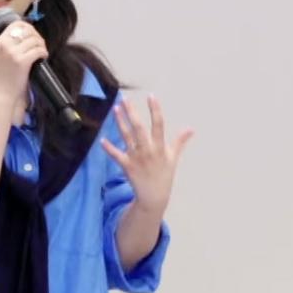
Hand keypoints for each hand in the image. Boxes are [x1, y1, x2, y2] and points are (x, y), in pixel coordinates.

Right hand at [0, 21, 47, 102]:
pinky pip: (39, 50)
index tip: (33, 36)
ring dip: (42, 46)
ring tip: (42, 53)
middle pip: (28, 31)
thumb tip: (30, 34)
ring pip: (35, 40)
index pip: (17, 24)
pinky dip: (44, 53)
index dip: (29, 27)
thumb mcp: (3, 55)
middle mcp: (5, 44)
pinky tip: (43, 58)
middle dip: (38, 37)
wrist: (2, 93)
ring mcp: (13, 53)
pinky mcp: (22, 61)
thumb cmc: (5, 76)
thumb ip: (12, 44)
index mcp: (0, 41)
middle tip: (40, 46)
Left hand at [100, 95, 193, 217]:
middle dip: (132, 113)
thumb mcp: (173, 158)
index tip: (151, 96)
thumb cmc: (164, 175)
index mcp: (160, 147)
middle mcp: (148, 150)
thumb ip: (180, 141)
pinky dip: (109, 148)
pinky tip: (102, 139)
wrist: (154, 197)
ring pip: (127, 137)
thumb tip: (191, 129)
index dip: (155, 110)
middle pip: (139, 128)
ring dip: (120, 122)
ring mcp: (137, 158)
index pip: (159, 125)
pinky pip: (116, 155)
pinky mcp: (127, 166)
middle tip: (125, 99)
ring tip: (115, 108)